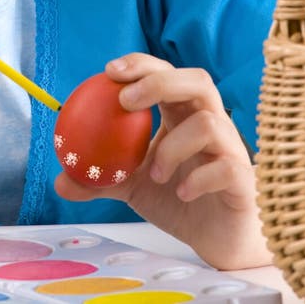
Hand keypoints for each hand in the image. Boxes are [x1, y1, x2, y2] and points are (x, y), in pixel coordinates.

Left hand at [54, 53, 270, 269]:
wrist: (218, 240)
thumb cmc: (178, 199)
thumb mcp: (132, 185)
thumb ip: (100, 178)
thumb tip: (60, 179)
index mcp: (183, 114)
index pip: (166, 73)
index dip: (141, 65)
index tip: (109, 71)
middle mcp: (211, 122)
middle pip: (197, 80)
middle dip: (160, 82)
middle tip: (125, 101)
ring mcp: (231, 148)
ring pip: (211, 123)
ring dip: (175, 144)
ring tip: (155, 171)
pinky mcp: (244, 179)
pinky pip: (228, 166)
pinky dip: (199, 177)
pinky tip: (181, 192)